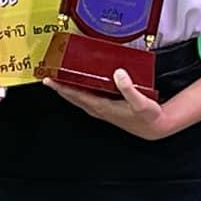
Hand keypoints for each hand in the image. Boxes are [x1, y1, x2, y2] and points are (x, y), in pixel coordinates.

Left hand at [45, 69, 169, 139]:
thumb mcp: (140, 102)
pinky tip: (78, 85)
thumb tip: (118, 73)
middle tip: (46, 77)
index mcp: (103, 106)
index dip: (62, 87)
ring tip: (57, 80)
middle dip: (59, 87)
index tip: (50, 80)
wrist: (155, 127)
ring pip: (78, 99)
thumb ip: (128, 88)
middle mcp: (99, 109)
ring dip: (67, 90)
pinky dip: (78, 91)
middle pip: (73, 97)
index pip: (77, 95)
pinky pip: (86, 98)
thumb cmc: (148, 116)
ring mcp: (101, 110)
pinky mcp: (106, 108)